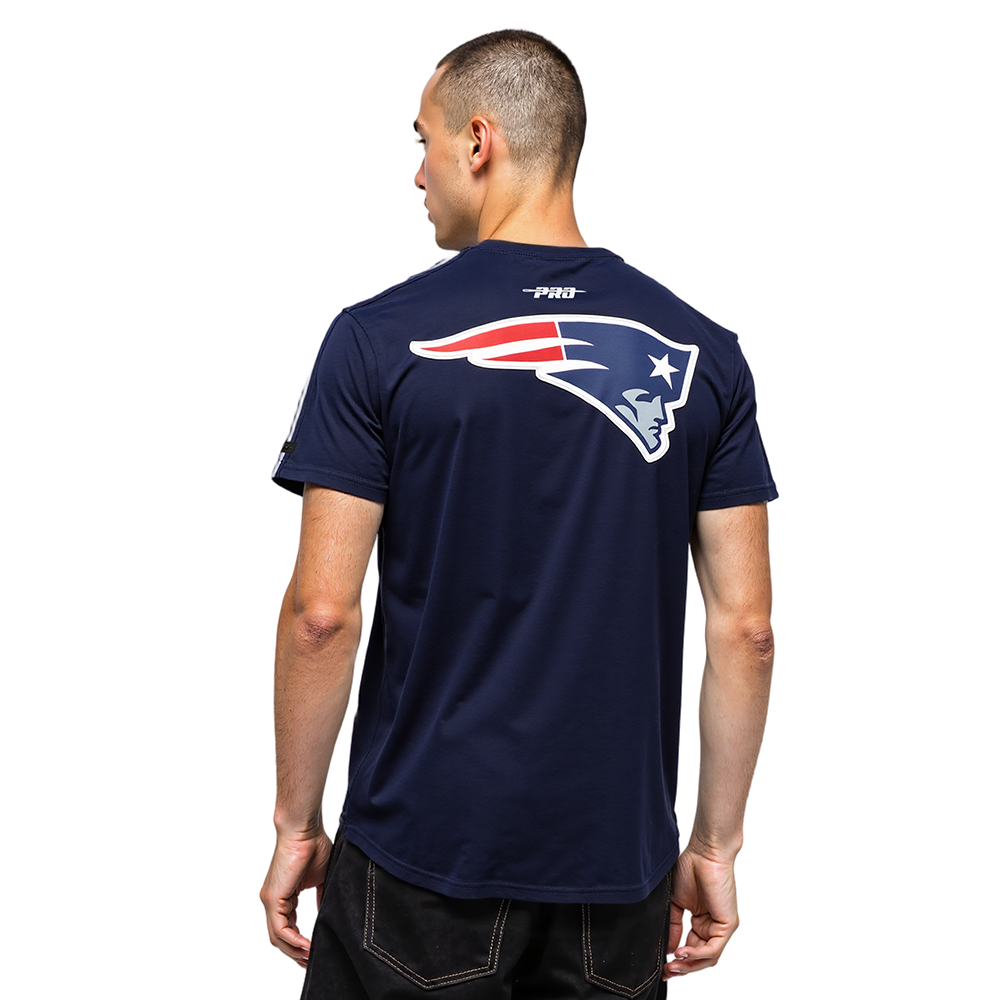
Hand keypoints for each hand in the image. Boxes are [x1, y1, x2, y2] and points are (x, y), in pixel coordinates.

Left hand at [260, 829, 332, 967]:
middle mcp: (273, 899)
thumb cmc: (313, 845)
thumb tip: (327, 913)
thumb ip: (321, 898)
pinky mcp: (273, 897)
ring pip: (278, 936)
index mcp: (283, 895)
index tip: (312, 952)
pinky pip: (280, 929)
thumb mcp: (321, 878)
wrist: (304, 829)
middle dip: (295, 953)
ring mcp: (270, 899)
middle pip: (280, 937)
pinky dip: (293, 940)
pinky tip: (307, 946)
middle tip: (310, 962)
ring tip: (310, 958)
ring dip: (294, 950)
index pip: (287, 927)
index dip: (299, 943)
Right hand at [662, 843, 738, 979]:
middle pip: (700, 958)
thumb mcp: (676, 902)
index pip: (691, 949)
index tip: (662, 966)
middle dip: (683, 968)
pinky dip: (697, 954)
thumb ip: (674, 926)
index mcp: (702, 921)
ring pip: (708, 958)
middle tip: (666, 972)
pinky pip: (713, 948)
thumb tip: (667, 949)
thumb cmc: (690, 868)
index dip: (677, 960)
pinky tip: (682, 952)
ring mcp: (721, 926)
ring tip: (673, 966)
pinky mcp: (728, 924)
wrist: (704, 852)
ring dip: (690, 964)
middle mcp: (713, 926)